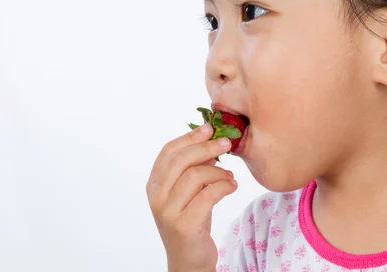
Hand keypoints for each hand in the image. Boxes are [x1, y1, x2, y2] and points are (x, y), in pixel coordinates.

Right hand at [146, 123, 236, 271]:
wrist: (190, 259)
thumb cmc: (192, 220)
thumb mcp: (190, 192)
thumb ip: (194, 168)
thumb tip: (212, 140)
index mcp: (154, 185)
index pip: (168, 151)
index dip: (189, 137)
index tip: (209, 128)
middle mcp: (156, 197)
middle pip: (181, 160)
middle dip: (206, 147)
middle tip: (226, 143)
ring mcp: (168, 212)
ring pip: (195, 176)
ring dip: (218, 171)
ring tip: (230, 176)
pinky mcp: (184, 226)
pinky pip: (208, 196)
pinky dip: (224, 186)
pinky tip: (232, 186)